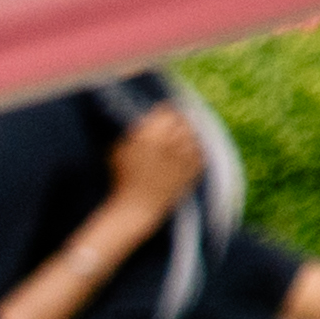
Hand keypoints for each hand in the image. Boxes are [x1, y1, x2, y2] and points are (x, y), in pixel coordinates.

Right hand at [95, 102, 205, 228]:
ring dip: (188, 135)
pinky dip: (195, 150)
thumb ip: (131, 131)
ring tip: (181, 136)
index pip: (166, 112)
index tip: (163, 111)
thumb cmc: (122, 178)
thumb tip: (140, 117)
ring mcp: (184, 156)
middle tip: (174, 123)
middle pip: (182, 122)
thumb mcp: (118, 149)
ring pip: (193, 135)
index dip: (165, 111)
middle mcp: (170, 143)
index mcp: (150, 135)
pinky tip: (188, 150)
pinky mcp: (193, 170)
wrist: (136, 207)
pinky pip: (200, 152)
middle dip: (178, 121)